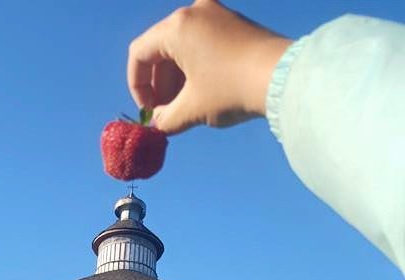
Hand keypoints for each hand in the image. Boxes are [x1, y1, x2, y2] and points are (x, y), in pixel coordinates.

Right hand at [127, 0, 291, 133]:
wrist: (284, 79)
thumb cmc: (231, 90)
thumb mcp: (191, 110)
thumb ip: (165, 119)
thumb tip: (157, 125)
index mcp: (176, 27)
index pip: (139, 54)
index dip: (137, 87)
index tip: (149, 111)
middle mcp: (194, 12)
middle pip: (161, 51)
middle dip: (160, 86)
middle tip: (166, 114)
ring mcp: (216, 14)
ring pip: (182, 48)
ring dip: (177, 80)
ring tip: (185, 109)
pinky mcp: (233, 23)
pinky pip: (202, 44)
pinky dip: (195, 69)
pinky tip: (203, 94)